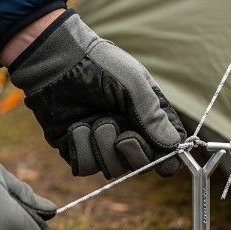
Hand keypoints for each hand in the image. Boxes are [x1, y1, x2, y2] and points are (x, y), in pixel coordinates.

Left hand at [7, 10, 185, 177]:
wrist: (56, 61)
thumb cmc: (100, 65)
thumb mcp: (133, 84)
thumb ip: (153, 116)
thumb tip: (174, 145)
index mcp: (147, 116)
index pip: (167, 146)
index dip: (168, 158)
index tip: (165, 165)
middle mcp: (127, 131)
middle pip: (140, 164)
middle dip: (133, 152)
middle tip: (124, 136)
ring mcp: (102, 142)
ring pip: (112, 168)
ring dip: (103, 146)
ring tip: (95, 121)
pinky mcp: (76, 148)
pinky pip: (85, 166)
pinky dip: (81, 148)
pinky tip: (77, 126)